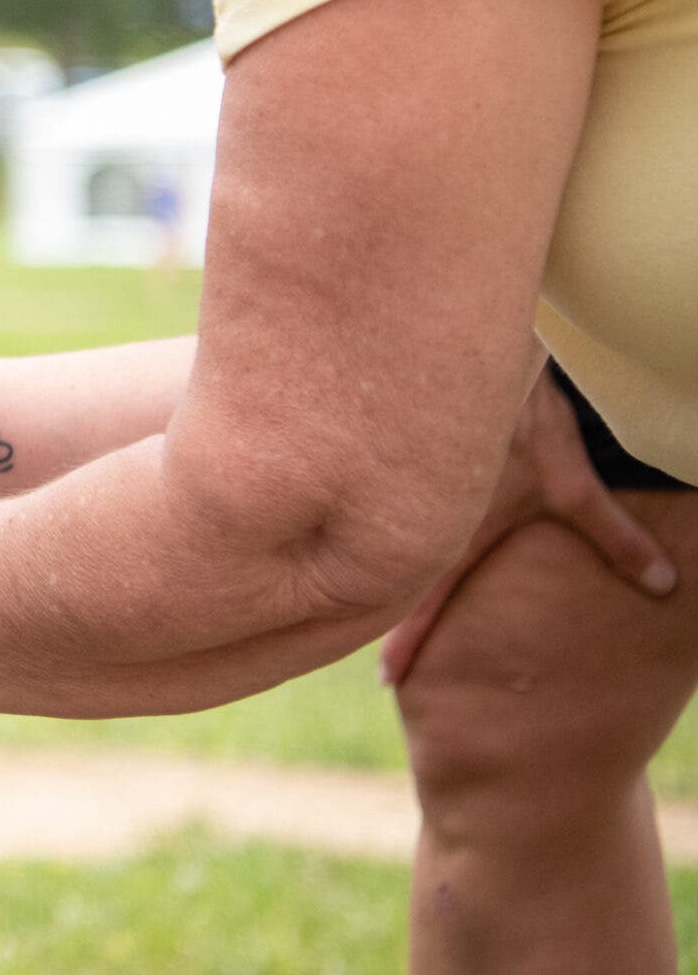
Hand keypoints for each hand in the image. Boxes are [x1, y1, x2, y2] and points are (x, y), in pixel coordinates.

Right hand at [379, 362, 675, 684]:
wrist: (476, 358)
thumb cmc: (522, 419)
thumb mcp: (574, 481)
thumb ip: (614, 536)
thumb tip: (664, 586)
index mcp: (452, 534)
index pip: (422, 602)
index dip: (407, 645)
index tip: (388, 683)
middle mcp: (422, 517)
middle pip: (391, 574)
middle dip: (384, 610)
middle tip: (384, 658)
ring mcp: (407, 487)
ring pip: (387, 538)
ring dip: (382, 564)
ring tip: (377, 592)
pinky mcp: (406, 457)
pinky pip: (390, 503)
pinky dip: (388, 522)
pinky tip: (394, 519)